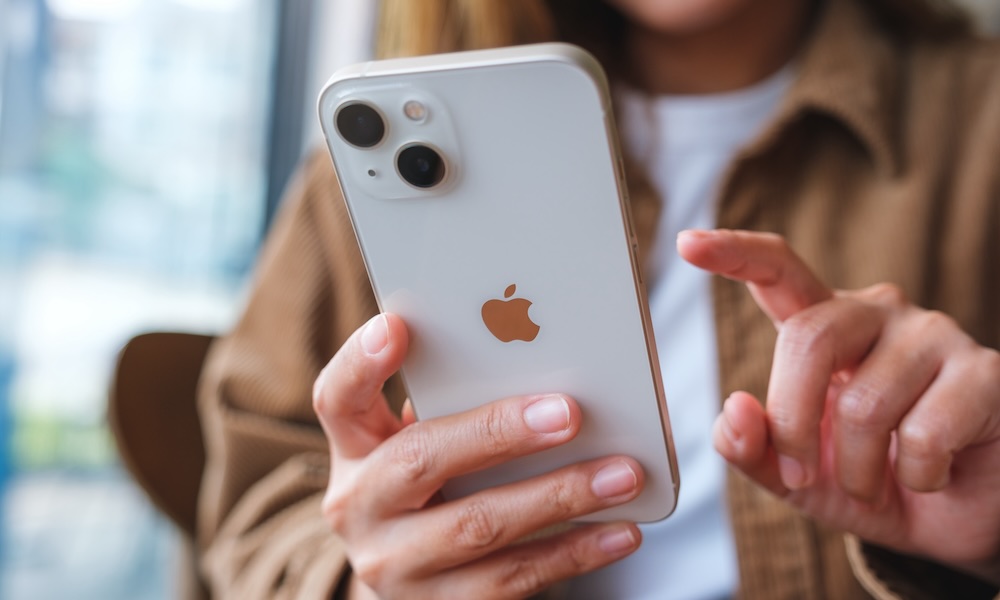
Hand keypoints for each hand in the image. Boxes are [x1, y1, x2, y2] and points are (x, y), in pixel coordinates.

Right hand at [313, 314, 643, 599]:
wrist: (415, 582)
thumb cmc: (432, 489)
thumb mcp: (419, 446)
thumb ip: (453, 409)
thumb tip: (544, 380)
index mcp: (354, 449)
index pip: (338, 398)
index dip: (360, 362)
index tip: (395, 325)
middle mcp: (359, 507)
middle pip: (420, 459)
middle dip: (499, 432)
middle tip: (569, 413)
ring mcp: (395, 566)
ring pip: (480, 525)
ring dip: (560, 495)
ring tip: (623, 473)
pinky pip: (513, 578)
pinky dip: (573, 552)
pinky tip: (618, 531)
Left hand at [678, 229, 999, 582]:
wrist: (961, 515)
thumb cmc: (873, 479)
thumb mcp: (796, 478)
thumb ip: (752, 449)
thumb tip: (734, 409)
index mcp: (825, 327)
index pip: (779, 271)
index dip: (735, 254)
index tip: (688, 243)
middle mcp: (878, 314)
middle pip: (808, 340)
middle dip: (791, 422)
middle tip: (801, 476)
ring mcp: (935, 336)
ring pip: (863, 402)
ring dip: (858, 471)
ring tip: (875, 484)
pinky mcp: (986, 373)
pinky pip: (925, 433)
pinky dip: (917, 477)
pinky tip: (933, 475)